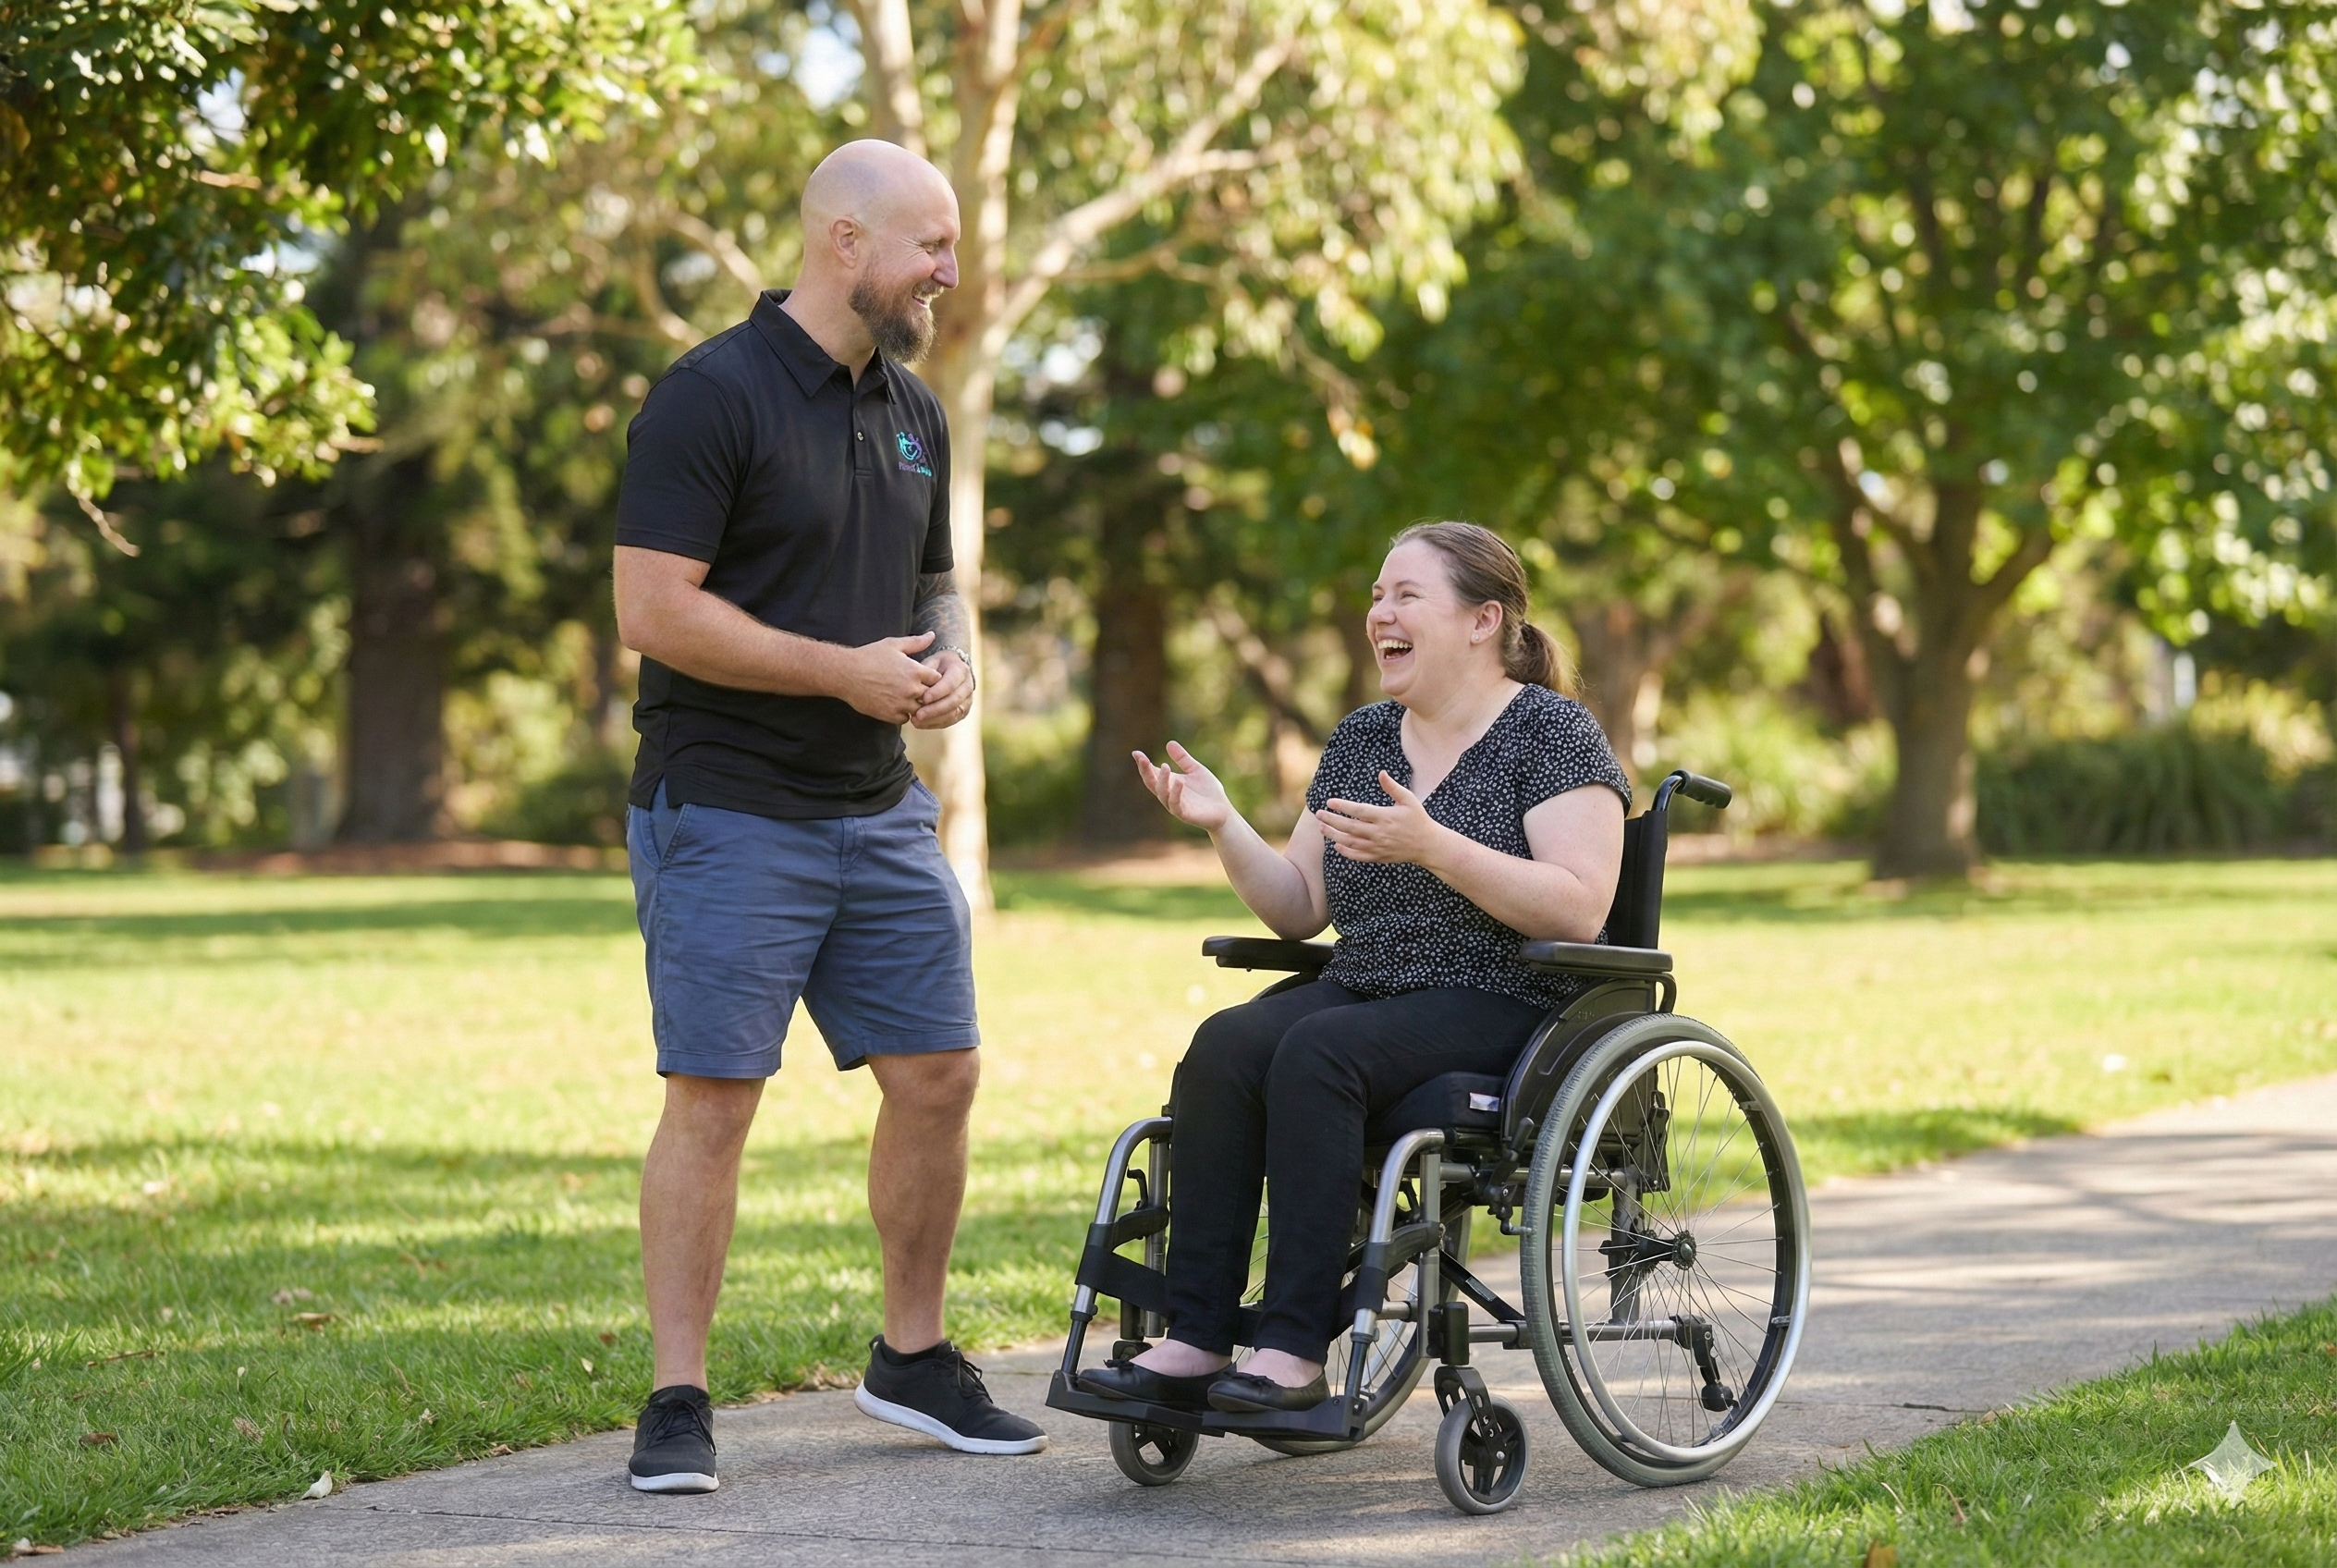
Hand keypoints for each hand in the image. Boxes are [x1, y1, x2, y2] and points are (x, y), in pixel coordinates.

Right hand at [837, 632, 940, 722]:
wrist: (845, 674)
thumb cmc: (869, 656)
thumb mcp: (893, 645)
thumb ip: (916, 642)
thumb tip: (932, 635)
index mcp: (915, 671)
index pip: (938, 679)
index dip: (931, 679)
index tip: (923, 678)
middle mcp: (911, 689)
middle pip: (931, 696)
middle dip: (926, 693)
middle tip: (916, 689)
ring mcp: (901, 703)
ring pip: (920, 709)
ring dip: (915, 705)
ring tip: (905, 697)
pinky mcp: (890, 715)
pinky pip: (905, 719)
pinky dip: (903, 714)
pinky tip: (895, 705)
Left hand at [909, 648, 974, 729]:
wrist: (950, 670)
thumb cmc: (937, 665)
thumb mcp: (932, 661)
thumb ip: (927, 673)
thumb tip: (920, 689)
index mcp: (961, 670)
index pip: (951, 683)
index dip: (938, 692)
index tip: (923, 698)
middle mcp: (968, 686)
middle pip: (953, 701)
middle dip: (934, 709)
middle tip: (918, 714)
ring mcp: (967, 701)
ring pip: (952, 714)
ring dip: (933, 719)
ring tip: (915, 721)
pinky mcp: (962, 712)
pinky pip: (949, 721)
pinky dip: (934, 724)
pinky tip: (920, 724)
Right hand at [1132, 741, 1233, 832]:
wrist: (1224, 811)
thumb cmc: (1209, 792)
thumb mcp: (1195, 770)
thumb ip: (1182, 759)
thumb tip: (1169, 743)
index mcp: (1169, 783)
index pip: (1152, 773)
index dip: (1143, 764)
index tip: (1136, 753)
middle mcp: (1169, 794)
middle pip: (1151, 783)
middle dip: (1145, 771)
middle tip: (1142, 758)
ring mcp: (1175, 805)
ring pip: (1162, 793)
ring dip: (1162, 780)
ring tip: (1165, 766)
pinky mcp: (1184, 814)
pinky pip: (1175, 804)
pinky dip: (1175, 793)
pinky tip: (1179, 781)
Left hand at [1316, 771, 1448, 864]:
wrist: (1428, 845)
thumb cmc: (1418, 819)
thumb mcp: (1409, 800)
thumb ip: (1393, 787)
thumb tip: (1381, 773)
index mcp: (1385, 816)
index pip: (1358, 811)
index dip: (1342, 807)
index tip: (1329, 802)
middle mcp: (1379, 833)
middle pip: (1349, 827)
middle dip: (1331, 820)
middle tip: (1318, 814)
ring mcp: (1378, 846)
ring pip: (1350, 842)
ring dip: (1334, 835)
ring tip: (1322, 828)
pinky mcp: (1379, 857)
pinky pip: (1358, 856)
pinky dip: (1345, 852)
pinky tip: (1336, 845)